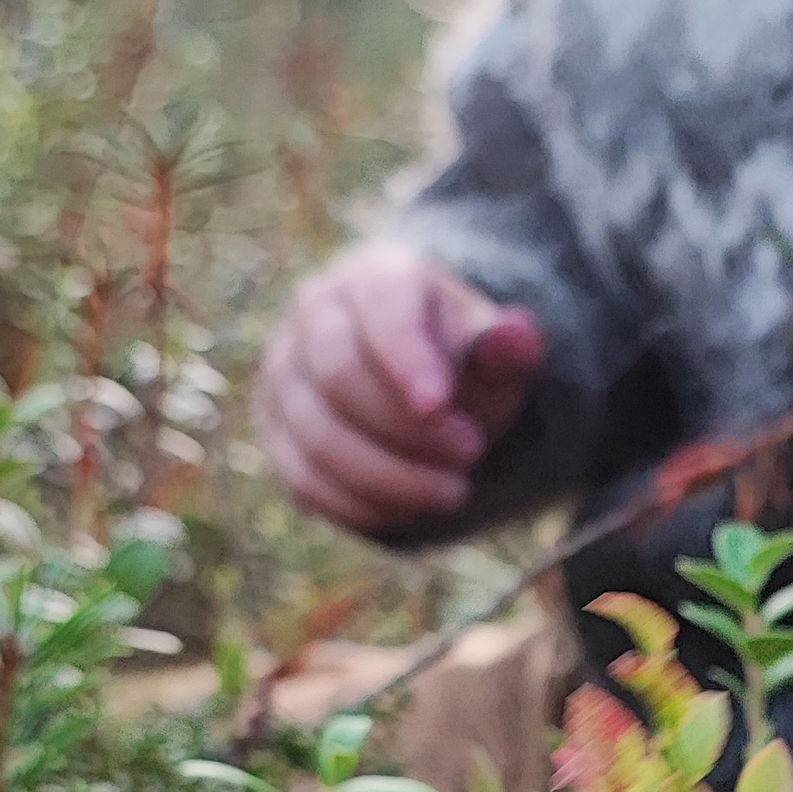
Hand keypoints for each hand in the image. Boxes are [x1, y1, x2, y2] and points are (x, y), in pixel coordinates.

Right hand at [254, 239, 544, 536]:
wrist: (414, 376)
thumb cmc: (456, 358)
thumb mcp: (492, 351)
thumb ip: (507, 349)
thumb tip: (518, 337)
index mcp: (374, 278)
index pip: (382, 311)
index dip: (408, 360)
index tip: (441, 407)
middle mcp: (313, 315)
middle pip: (340, 377)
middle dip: (408, 430)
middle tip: (474, 455)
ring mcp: (284, 372)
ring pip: (317, 436)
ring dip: (388, 478)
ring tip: (453, 494)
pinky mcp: (275, 429)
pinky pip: (302, 477)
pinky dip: (357, 504)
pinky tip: (408, 513)